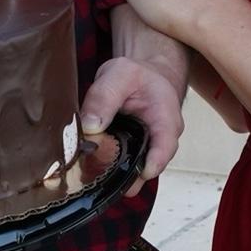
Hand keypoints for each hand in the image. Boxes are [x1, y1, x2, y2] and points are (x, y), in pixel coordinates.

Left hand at [80, 57, 183, 196]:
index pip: (166, 145)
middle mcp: (158, 143)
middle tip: (96, 174)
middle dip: (122, 175)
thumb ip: (104, 97)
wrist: (141, 79)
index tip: (142, 172)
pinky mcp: (127, 157)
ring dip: (108, 175)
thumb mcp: (120, 74)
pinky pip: (117, 169)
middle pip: (144, 168)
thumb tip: (89, 127)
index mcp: (166, 120)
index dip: (155, 161)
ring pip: (128, 173)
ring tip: (85, 172)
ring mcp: (143, 153)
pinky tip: (84, 167)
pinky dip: (102, 170)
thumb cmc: (137, 76)